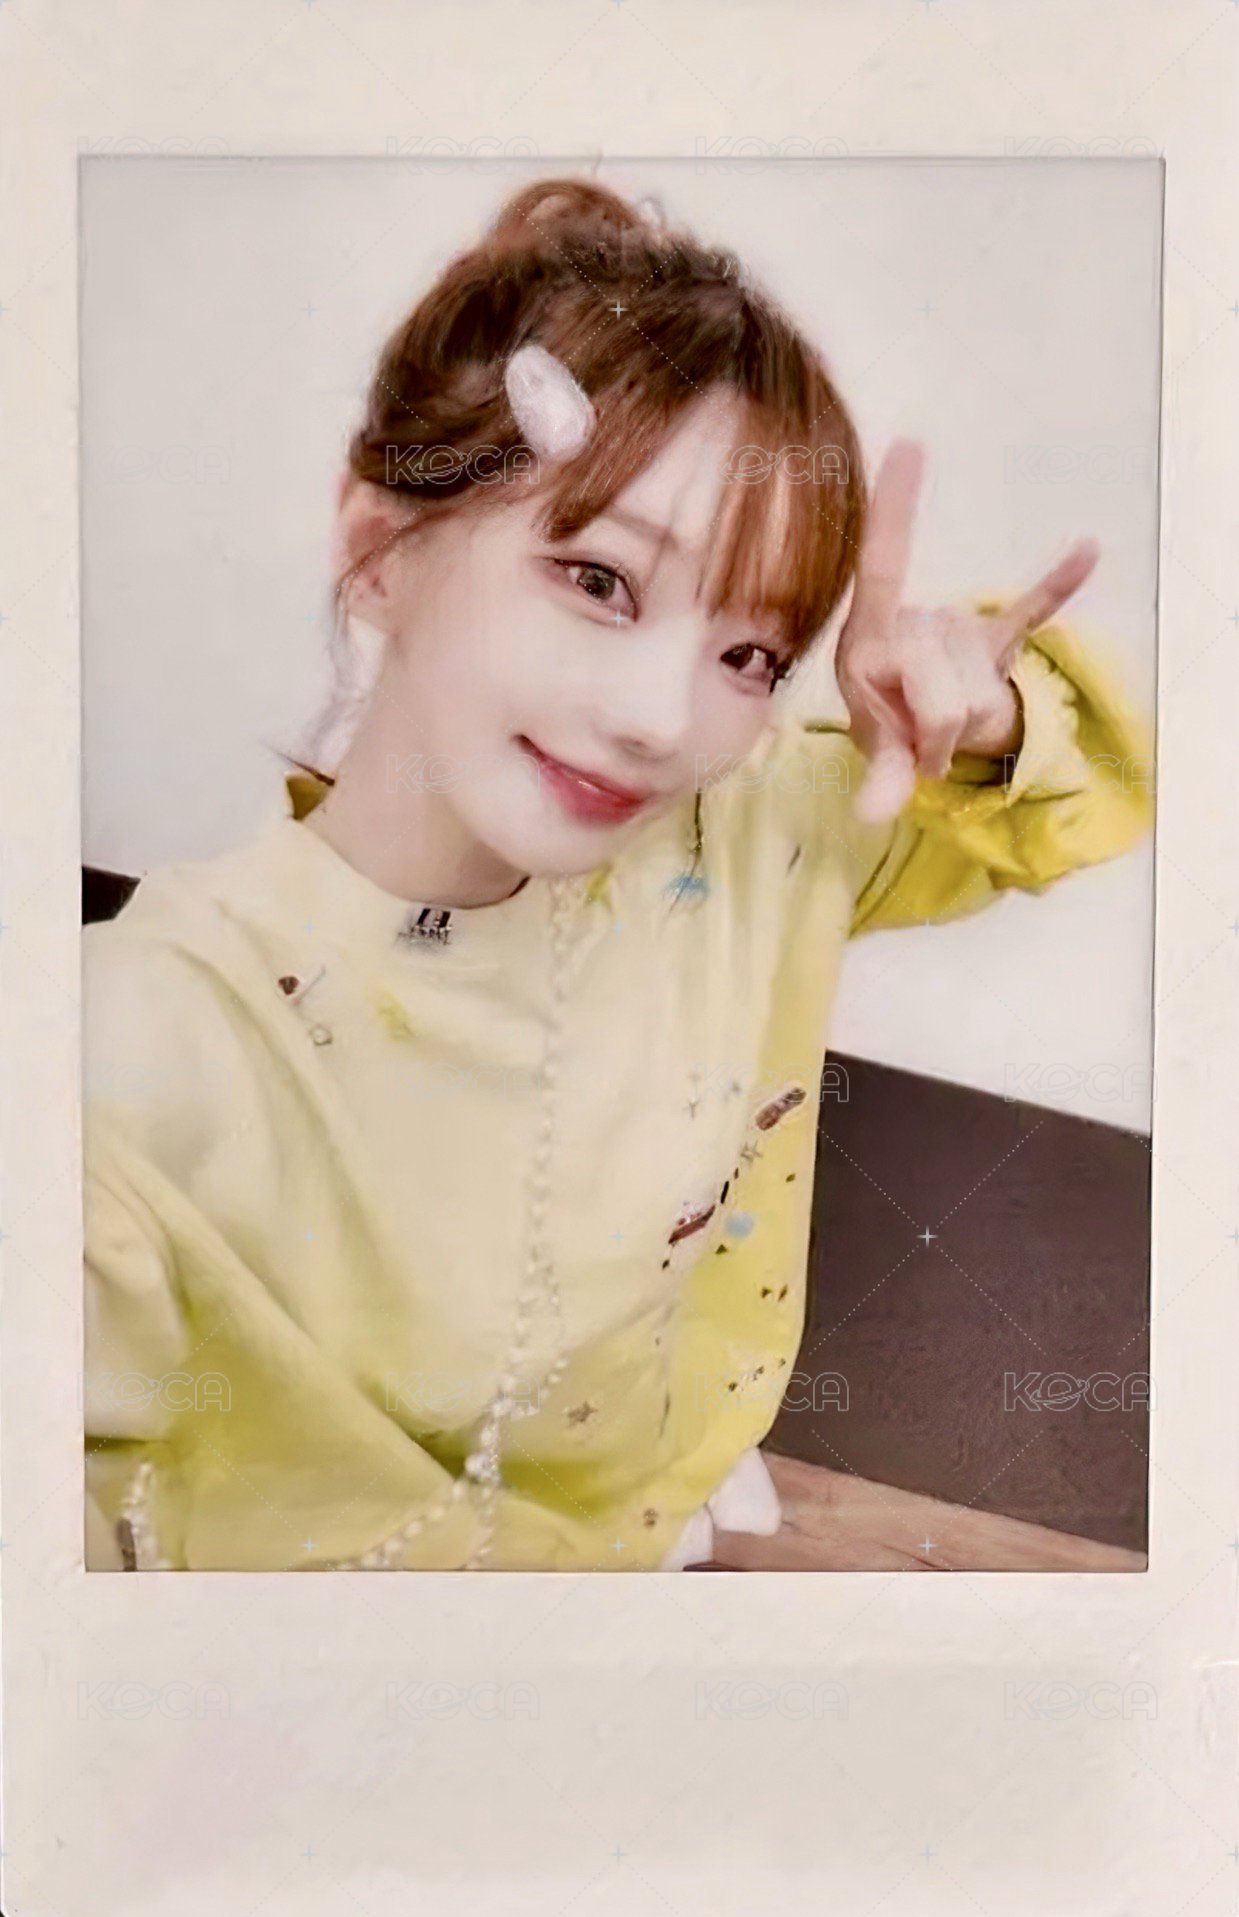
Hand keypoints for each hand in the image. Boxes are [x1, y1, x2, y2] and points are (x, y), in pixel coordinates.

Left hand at [836, 438, 1100, 825]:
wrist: (915, 721)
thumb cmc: (884, 718)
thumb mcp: (874, 744)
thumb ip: (879, 776)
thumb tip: (872, 813)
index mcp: (870, 635)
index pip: (883, 565)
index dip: (894, 509)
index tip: (908, 445)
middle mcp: (914, 621)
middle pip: (943, 691)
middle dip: (932, 736)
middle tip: (915, 742)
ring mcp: (958, 627)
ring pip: (976, 694)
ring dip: (958, 729)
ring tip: (935, 724)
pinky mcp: (997, 638)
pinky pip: (1032, 610)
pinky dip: (1057, 586)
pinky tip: (1087, 550)